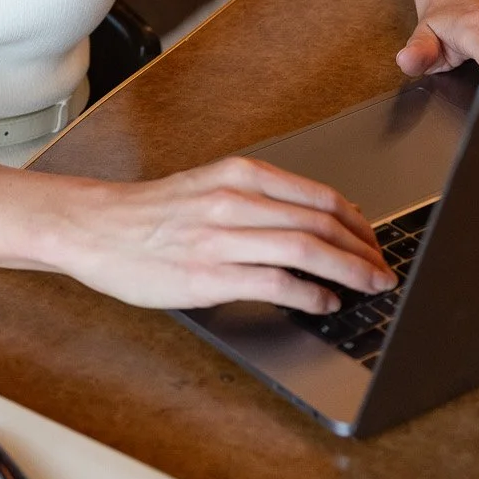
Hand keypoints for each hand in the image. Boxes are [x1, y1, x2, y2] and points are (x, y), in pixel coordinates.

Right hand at [56, 156, 395, 314]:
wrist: (96, 228)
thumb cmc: (151, 213)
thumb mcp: (209, 186)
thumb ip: (257, 198)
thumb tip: (313, 220)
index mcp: (239, 175)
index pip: (320, 196)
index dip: (358, 223)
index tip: (374, 241)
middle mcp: (235, 200)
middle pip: (322, 223)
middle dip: (363, 250)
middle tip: (382, 269)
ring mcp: (223, 238)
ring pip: (307, 250)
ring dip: (349, 271)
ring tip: (368, 286)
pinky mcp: (209, 275)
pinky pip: (276, 283)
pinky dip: (311, 294)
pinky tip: (324, 302)